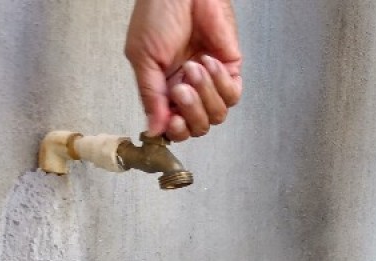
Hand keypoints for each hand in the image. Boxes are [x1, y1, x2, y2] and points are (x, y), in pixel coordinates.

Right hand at [125, 0, 241, 140]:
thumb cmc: (157, 15)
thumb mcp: (143, 58)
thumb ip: (150, 96)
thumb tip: (154, 130)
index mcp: (164, 90)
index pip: (174, 127)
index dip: (176, 130)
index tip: (172, 121)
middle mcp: (188, 90)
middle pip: (198, 127)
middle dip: (191, 112)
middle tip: (181, 88)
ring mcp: (210, 82)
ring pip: (216, 115)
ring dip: (205, 94)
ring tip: (193, 67)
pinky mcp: (229, 70)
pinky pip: (232, 95)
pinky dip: (221, 82)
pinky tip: (209, 61)